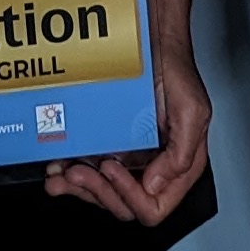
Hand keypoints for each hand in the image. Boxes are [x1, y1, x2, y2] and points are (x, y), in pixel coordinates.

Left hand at [51, 46, 211, 224]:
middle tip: (80, 171)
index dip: (130, 197)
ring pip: (99, 192)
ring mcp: (127, 159)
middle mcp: (151, 167)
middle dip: (97, 192)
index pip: (154, 207)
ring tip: (61, 174)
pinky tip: (57, 165)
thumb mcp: (192, 111)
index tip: (113, 169)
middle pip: (122, 205)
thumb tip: (154, 185)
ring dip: (77, 188)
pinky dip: (67, 173)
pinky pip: (86, 171)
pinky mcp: (106, 146)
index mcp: (176, 167)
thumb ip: (181, 154)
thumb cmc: (175, 72)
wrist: (150, 43)